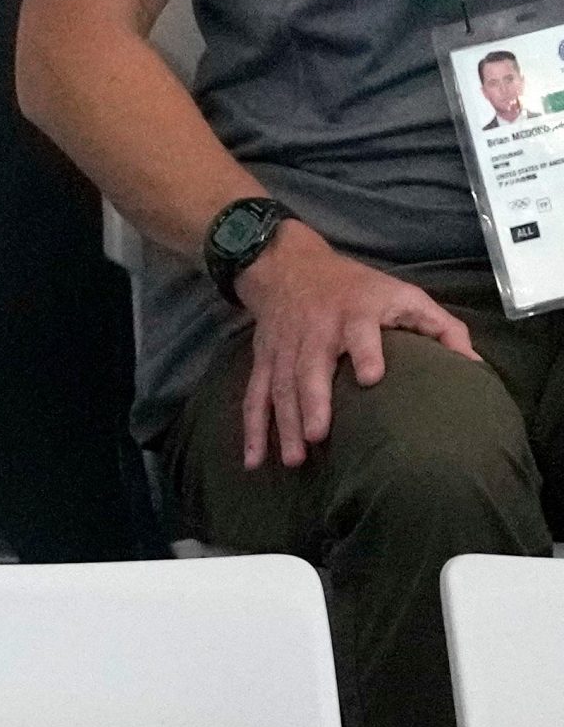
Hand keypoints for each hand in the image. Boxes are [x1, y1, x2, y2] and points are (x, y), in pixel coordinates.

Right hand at [235, 221, 479, 468]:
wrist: (289, 266)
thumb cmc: (359, 289)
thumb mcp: (403, 294)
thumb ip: (440, 327)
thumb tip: (474, 366)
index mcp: (354, 312)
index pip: (359, 330)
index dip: (365, 351)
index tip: (371, 378)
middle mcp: (316, 331)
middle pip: (310, 367)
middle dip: (312, 401)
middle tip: (318, 435)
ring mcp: (286, 348)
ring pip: (281, 387)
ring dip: (284, 423)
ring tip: (295, 459)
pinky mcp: (265, 361)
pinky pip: (255, 396)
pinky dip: (252, 429)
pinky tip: (253, 460)